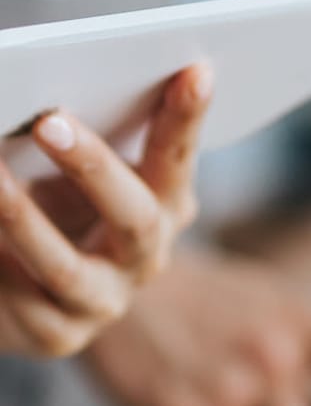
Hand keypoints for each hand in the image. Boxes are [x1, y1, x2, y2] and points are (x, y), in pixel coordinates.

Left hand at [0, 64, 211, 358]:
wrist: (25, 284)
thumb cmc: (53, 199)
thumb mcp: (72, 165)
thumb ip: (75, 136)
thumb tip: (40, 106)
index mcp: (164, 202)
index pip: (178, 156)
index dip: (187, 118)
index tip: (195, 70)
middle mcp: (146, 256)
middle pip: (135, 217)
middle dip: (94, 167)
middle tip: (50, 121)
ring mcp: (104, 301)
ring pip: (68, 269)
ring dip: (25, 220)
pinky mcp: (57, 335)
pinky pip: (21, 298)